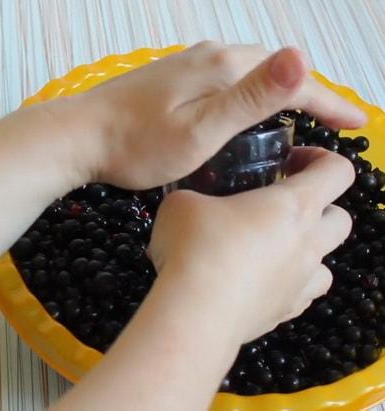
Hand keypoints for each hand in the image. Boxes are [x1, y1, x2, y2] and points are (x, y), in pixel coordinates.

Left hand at [72, 41, 365, 189]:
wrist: (79, 136)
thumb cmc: (136, 146)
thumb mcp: (199, 132)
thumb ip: (250, 98)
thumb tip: (301, 58)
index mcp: (224, 67)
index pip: (293, 81)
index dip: (330, 103)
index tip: (357, 125)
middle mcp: (210, 54)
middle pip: (275, 70)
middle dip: (309, 94)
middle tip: (334, 123)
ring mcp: (188, 61)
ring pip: (249, 70)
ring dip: (278, 90)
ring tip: (299, 117)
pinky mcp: (172, 73)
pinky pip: (226, 75)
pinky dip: (249, 89)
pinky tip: (244, 109)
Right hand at [147, 147, 353, 342]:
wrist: (196, 312)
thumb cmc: (195, 247)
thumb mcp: (182, 202)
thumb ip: (196, 195)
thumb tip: (191, 204)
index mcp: (293, 206)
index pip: (337, 171)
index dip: (321, 158)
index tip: (289, 161)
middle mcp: (307, 243)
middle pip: (342, 218)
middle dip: (319, 207)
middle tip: (279, 206)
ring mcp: (300, 282)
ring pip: (326, 263)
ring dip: (306, 252)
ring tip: (270, 250)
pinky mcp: (284, 313)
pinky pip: (300, 295)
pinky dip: (287, 285)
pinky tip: (256, 282)